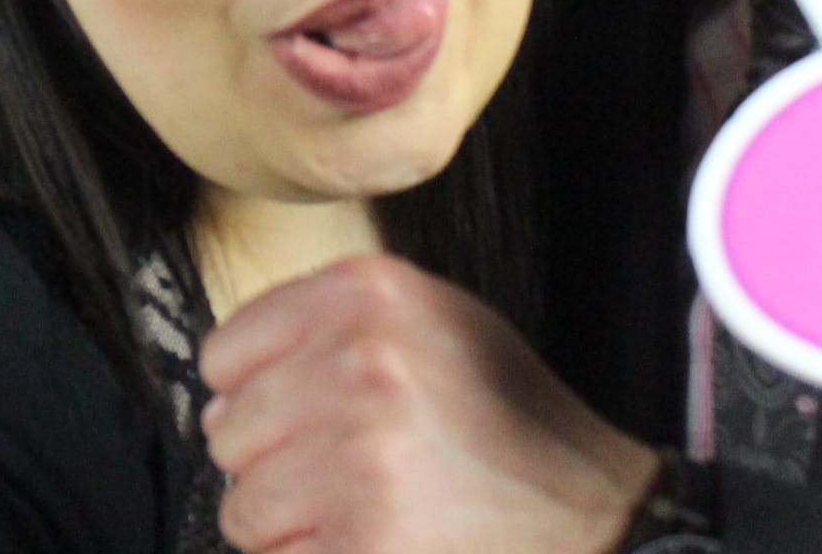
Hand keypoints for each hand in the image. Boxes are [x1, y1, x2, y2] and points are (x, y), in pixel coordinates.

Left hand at [199, 254, 659, 553]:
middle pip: (228, 431)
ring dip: (291, 524)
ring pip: (245, 505)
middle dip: (275, 464)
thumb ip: (331, 326)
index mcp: (370, 292)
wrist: (599, 520)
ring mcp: (362, 452)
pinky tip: (379, 543)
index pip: (225, 351)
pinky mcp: (366, 538)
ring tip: (368, 512)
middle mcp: (361, 359)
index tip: (302, 416)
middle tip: (352, 474)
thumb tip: (222, 385)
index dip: (255, 396)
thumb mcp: (437, 324)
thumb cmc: (510, 425)